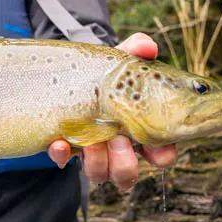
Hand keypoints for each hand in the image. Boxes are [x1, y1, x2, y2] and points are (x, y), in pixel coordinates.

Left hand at [47, 32, 176, 190]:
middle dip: (125, 164)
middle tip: (119, 141)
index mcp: (141, 130)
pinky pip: (64, 161)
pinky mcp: (66, 148)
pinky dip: (62, 155)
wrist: (72, 73)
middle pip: (128, 173)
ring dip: (98, 162)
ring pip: (100, 174)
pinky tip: (59, 143)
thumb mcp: (121, 60)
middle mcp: (118, 148)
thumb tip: (147, 47)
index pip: (162, 154)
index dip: (162, 155)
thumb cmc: (107, 72)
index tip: (156, 146)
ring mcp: (92, 152)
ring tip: (93, 142)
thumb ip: (136, 50)